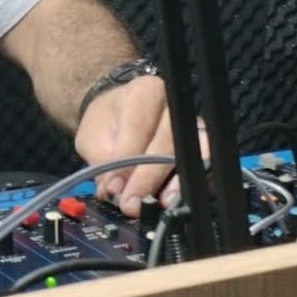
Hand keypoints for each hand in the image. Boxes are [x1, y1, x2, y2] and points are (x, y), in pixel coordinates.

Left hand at [73, 73, 203, 217]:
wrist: (120, 115)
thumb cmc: (108, 123)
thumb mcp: (94, 137)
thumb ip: (103, 163)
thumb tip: (113, 191)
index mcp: (144, 92)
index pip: (139, 126)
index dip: (126, 161)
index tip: (115, 187)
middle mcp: (173, 106)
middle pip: (168, 142)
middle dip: (149, 177)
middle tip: (132, 204)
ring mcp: (193, 125)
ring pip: (192, 154)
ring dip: (176, 183)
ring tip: (160, 204)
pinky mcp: (202, 146)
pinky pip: (202, 167)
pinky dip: (189, 186)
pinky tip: (175, 200)